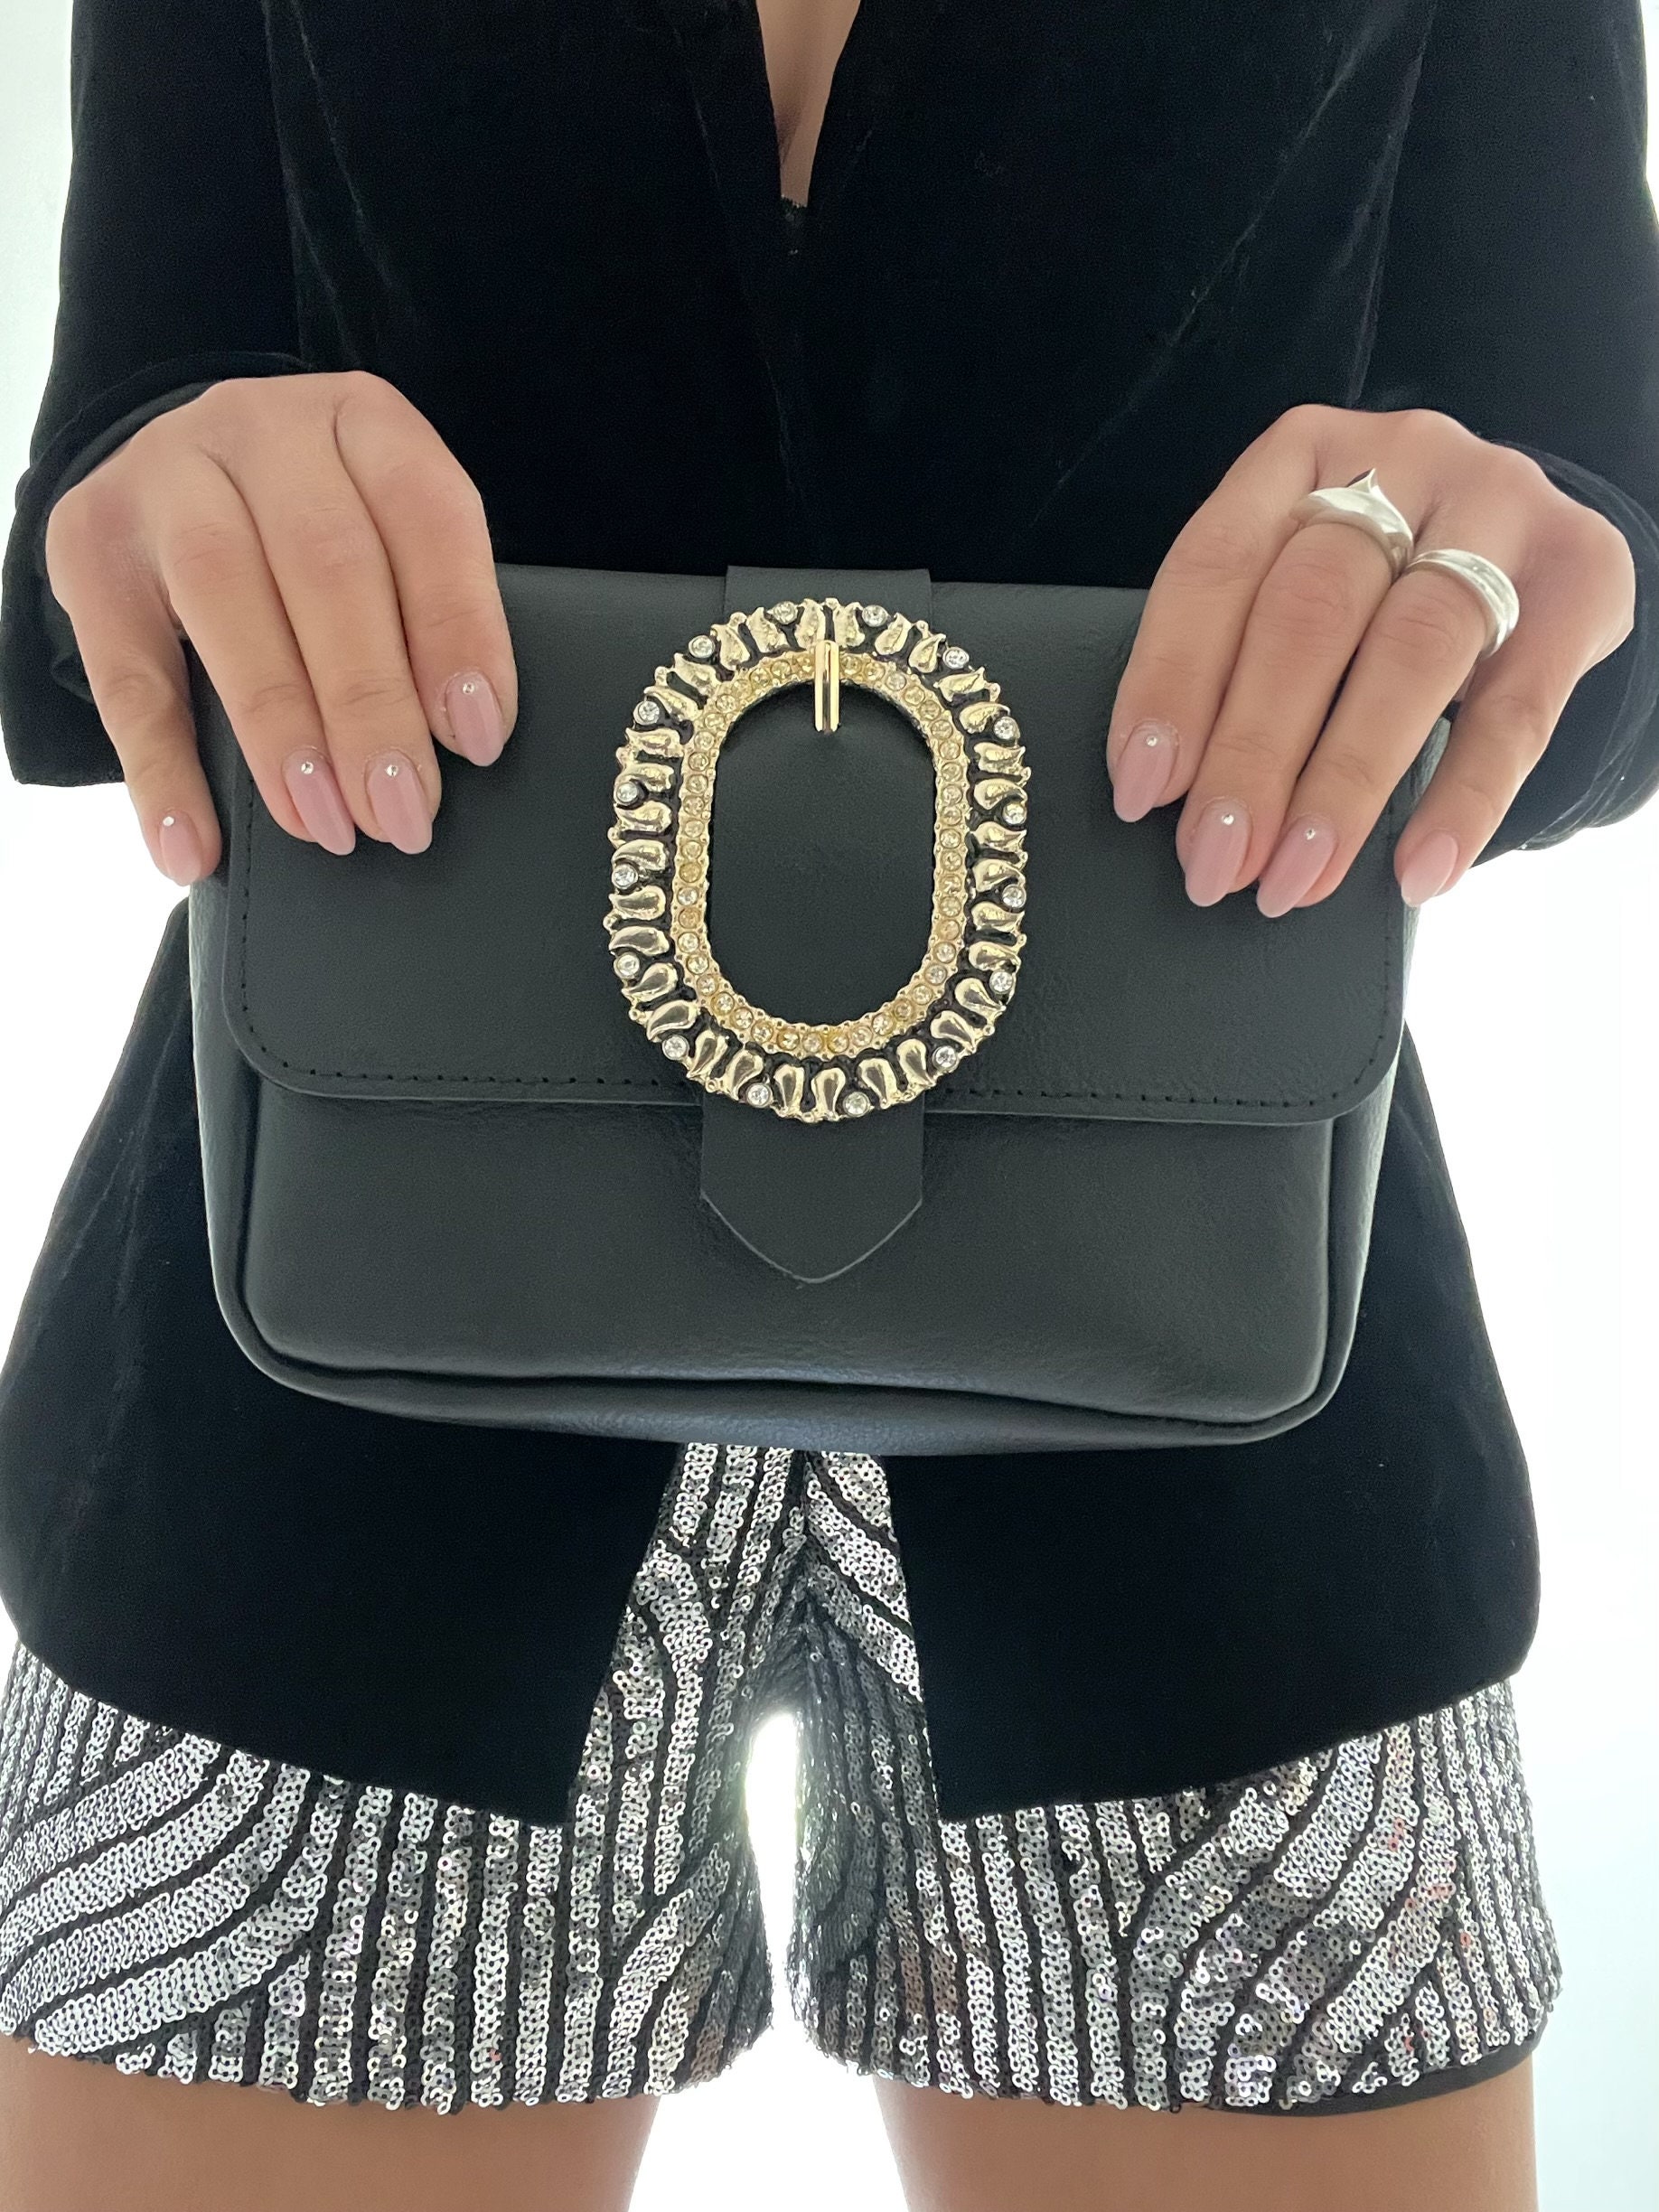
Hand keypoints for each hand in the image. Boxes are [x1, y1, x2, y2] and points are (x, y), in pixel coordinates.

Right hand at [42, 370, 517, 881]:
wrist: (175, 479)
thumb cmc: (315, 532)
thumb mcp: (386, 537)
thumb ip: (422, 614)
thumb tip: (460, 747)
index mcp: (365, 422)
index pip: (428, 517)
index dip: (457, 632)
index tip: (477, 738)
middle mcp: (263, 430)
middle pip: (328, 565)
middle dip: (371, 706)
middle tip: (402, 811)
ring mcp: (165, 477)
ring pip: (226, 600)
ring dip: (281, 730)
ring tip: (324, 824)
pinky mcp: (88, 545)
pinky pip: (125, 673)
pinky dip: (161, 773)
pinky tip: (194, 846)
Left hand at [1103, 403, 1636, 912]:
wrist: (1536, 546)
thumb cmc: (1380, 583)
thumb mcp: (1299, 579)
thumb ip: (1238, 654)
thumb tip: (1172, 798)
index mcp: (1300, 454)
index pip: (1216, 563)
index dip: (1172, 682)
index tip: (1144, 789)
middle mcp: (1401, 461)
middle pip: (1310, 613)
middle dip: (1252, 753)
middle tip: (1217, 859)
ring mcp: (1500, 508)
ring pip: (1409, 652)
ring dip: (1344, 783)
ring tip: (1297, 877)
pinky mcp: (1582, 576)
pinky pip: (1518, 707)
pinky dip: (1463, 799)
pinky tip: (1418, 871)